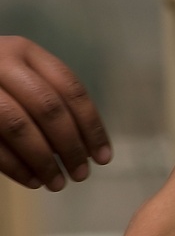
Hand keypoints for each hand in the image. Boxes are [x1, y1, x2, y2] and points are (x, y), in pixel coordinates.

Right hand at [0, 36, 111, 189]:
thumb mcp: (24, 78)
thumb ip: (52, 102)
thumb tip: (89, 149)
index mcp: (25, 51)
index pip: (70, 89)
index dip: (91, 126)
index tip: (103, 158)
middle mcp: (0, 60)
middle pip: (48, 107)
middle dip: (70, 146)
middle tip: (82, 175)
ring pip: (19, 126)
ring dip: (43, 161)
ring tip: (58, 183)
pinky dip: (15, 166)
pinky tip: (32, 181)